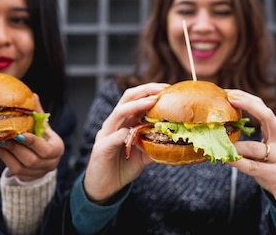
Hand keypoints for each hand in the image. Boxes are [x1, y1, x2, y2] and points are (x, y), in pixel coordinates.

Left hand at [0, 94, 64, 180]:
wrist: (44, 160)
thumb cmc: (44, 139)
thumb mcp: (43, 127)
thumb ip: (38, 113)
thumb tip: (32, 95)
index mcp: (57, 149)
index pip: (45, 149)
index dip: (31, 142)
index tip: (18, 134)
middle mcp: (51, 163)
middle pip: (31, 160)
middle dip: (15, 148)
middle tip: (2, 136)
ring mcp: (39, 173)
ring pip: (20, 167)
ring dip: (7, 153)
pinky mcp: (27, 178)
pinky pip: (13, 171)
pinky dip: (4, 159)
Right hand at [83, 82, 164, 203]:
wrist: (105, 187)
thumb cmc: (123, 167)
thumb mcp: (144, 153)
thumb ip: (155, 143)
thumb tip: (175, 138)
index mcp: (125, 122)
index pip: (136, 99)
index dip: (151, 91)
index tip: (168, 88)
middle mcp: (115, 124)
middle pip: (127, 99)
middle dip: (144, 91)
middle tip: (162, 89)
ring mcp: (106, 135)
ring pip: (118, 113)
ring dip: (135, 106)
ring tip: (151, 102)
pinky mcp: (100, 149)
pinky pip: (110, 139)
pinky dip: (119, 134)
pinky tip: (128, 132)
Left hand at [226, 89, 275, 213]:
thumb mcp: (268, 152)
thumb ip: (254, 141)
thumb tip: (226, 131)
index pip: (265, 110)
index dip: (248, 99)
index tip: (230, 93)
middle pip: (267, 116)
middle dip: (248, 104)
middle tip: (229, 98)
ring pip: (255, 147)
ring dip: (234, 145)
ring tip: (218, 141)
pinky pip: (254, 167)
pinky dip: (238, 162)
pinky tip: (226, 159)